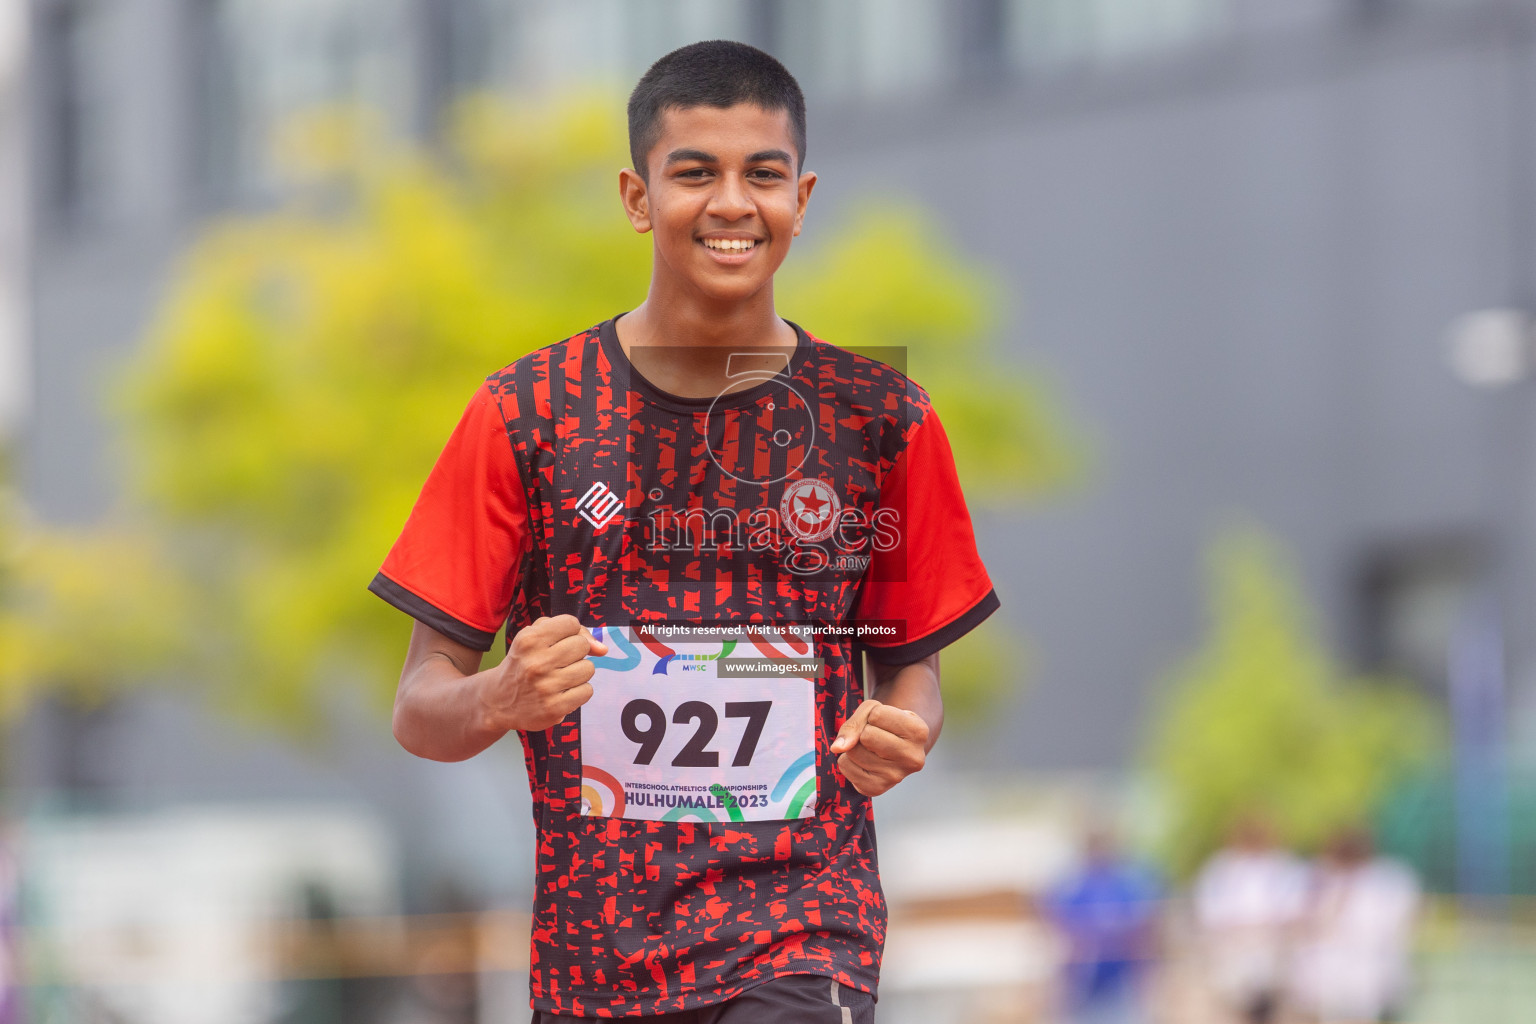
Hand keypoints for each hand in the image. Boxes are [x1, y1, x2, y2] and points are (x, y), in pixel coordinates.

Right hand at [480, 615, 607, 732]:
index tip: (558, 641)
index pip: (571, 623)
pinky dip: (578, 691)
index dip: (570, 632)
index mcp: (529, 640)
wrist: (498, 700)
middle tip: (560, 661)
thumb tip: (602, 649)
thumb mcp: (535, 637)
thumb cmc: (524, 662)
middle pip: (582, 646)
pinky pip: (587, 691)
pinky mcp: (554, 709)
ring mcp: (546, 688)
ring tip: (561, 677)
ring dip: (579, 672)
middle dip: (576, 652)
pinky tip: (562, 692)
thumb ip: (570, 631)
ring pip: (589, 669)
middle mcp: (537, 663)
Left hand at [830, 699, 928, 796]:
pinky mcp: (877, 789)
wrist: (897, 748)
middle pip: (866, 736)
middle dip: (864, 732)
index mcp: (919, 732)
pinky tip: (865, 761)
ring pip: (853, 751)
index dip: (874, 715)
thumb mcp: (876, 710)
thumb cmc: (886, 724)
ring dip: (855, 746)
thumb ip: (855, 722)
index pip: (877, 715)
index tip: (886, 723)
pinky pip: (846, 767)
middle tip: (878, 736)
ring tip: (871, 749)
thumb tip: (837, 748)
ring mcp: (896, 777)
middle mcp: (912, 758)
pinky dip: (849, 760)